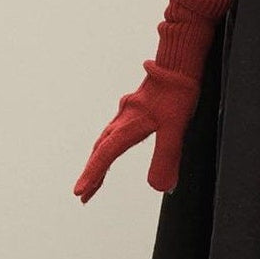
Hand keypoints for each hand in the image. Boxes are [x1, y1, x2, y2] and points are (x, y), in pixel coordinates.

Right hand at [73, 61, 202, 202]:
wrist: (179, 64)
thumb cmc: (177, 93)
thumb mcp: (175, 128)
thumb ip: (167, 157)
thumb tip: (160, 187)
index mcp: (128, 125)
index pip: (106, 155)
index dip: (93, 175)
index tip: (80, 192)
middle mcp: (123, 119)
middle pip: (101, 150)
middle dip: (92, 173)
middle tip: (83, 194)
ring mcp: (127, 113)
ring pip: (106, 140)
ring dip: (99, 161)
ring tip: (95, 179)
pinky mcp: (135, 108)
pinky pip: (115, 131)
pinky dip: (109, 146)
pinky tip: (115, 146)